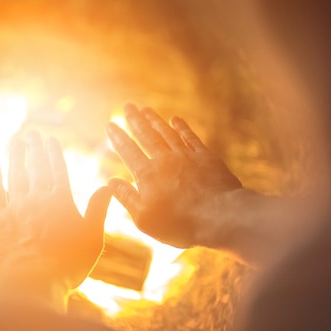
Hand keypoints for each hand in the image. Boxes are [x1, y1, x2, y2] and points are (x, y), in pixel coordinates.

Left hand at [0, 131, 111, 302]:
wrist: (33, 282)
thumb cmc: (68, 265)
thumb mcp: (93, 239)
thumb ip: (98, 210)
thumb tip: (107, 186)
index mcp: (61, 201)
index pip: (58, 169)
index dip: (54, 153)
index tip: (50, 139)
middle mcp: (37, 198)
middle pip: (36, 167)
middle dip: (34, 149)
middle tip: (32, 134)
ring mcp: (15, 208)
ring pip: (15, 175)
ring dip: (15, 156)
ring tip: (15, 142)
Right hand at [106, 104, 242, 248]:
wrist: (220, 216)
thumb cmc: (179, 223)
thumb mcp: (145, 218)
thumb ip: (126, 198)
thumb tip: (110, 182)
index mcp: (147, 175)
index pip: (128, 151)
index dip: (118, 137)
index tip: (110, 125)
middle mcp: (164, 160)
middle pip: (147, 135)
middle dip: (135, 120)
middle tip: (128, 106)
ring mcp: (186, 156)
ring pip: (167, 132)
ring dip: (155, 120)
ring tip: (146, 110)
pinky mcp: (206, 157)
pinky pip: (190, 137)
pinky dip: (181, 127)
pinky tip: (175, 120)